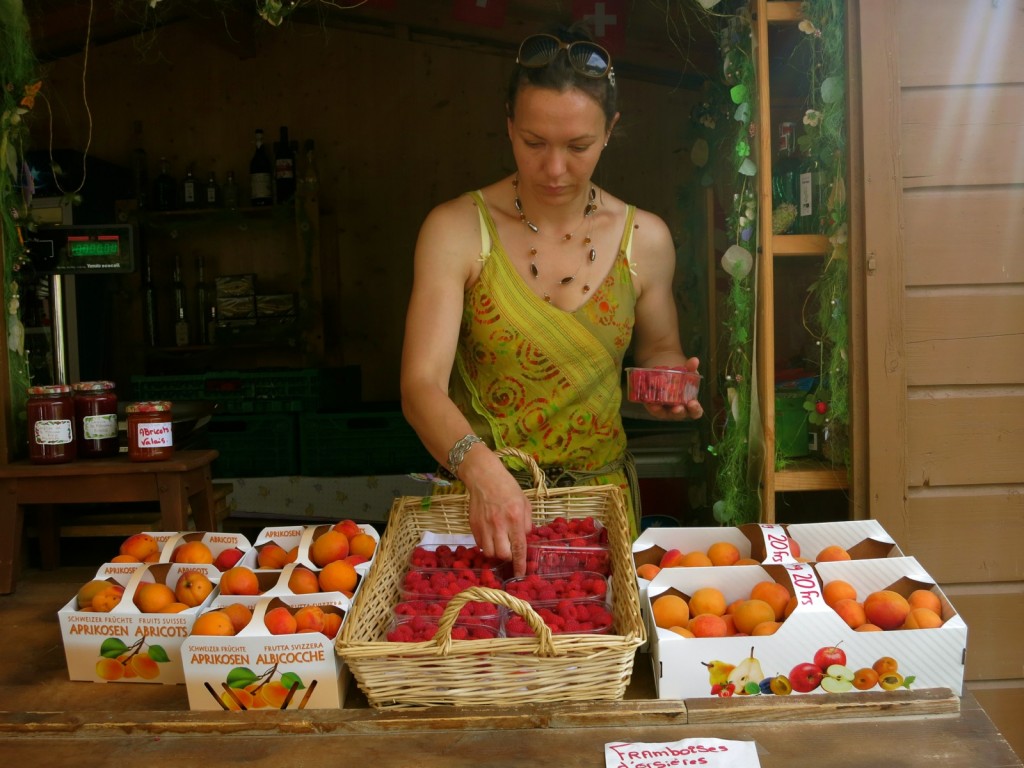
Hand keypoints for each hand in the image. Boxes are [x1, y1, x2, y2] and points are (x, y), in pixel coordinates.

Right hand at [462, 450, 533, 576]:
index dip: (520, 564)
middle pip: (502, 554)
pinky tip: (490, 536)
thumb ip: (526, 523)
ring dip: (495, 552)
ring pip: (489, 553)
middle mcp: (499, 524)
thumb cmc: (507, 488)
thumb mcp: (525, 502)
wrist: (484, 477)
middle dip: (507, 556)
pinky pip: (480, 544)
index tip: (520, 574)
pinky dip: (486, 545)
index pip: (518, 548)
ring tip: (499, 543)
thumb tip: (524, 538)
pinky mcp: (473, 525)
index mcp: (515, 518)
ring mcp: (484, 526)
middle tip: (509, 548)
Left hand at [642, 357, 702, 420]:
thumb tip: (695, 360)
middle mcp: (677, 410)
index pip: (695, 412)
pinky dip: (649, 404)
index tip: (692, 403)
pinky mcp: (653, 406)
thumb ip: (691, 368)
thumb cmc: (679, 376)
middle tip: (676, 408)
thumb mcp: (685, 371)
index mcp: (689, 404)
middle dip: (678, 412)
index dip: (695, 409)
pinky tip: (647, 401)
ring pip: (662, 413)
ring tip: (656, 405)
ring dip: (659, 410)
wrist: (662, 371)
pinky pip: (651, 408)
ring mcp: (664, 410)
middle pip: (679, 415)